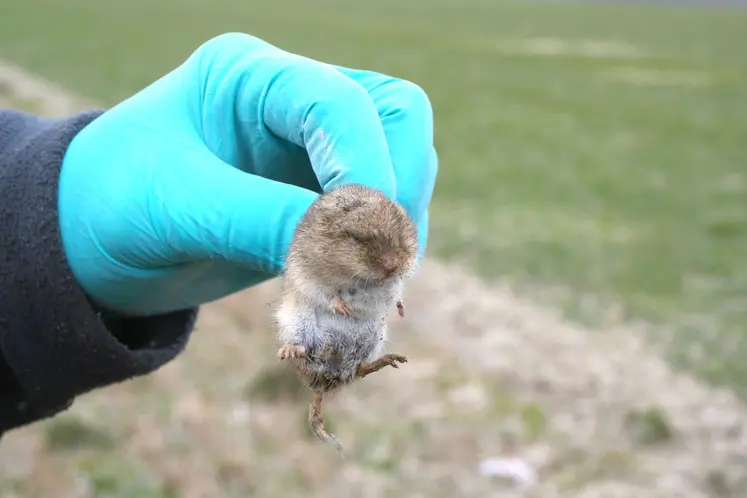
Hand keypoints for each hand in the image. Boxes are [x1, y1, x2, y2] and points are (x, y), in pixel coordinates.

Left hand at [58, 32, 437, 316]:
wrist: (97, 244)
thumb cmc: (114, 206)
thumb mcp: (176, 208)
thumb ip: (262, 220)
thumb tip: (352, 252)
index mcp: (251, 76)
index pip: (340, 101)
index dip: (365, 166)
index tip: (366, 240)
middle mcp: (294, 100)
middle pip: (395, 117)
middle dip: (396, 189)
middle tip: (383, 262)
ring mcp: (314, 146)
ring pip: (402, 164)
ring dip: (399, 226)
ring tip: (371, 285)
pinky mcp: (322, 193)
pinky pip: (381, 213)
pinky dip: (382, 253)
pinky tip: (360, 288)